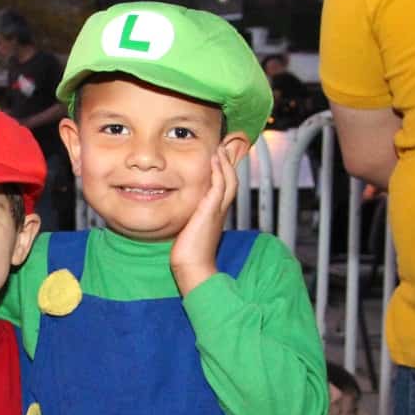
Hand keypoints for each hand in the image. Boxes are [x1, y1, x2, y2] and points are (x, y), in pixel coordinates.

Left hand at [169, 152, 237, 294]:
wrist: (192, 267)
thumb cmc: (189, 254)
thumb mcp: (189, 230)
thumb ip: (189, 219)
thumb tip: (182, 216)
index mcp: (216, 214)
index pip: (224, 188)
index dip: (224, 172)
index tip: (219, 158)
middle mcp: (220, 211)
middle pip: (232, 181)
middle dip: (229, 163)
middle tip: (224, 147)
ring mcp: (218, 211)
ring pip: (230, 181)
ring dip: (226, 163)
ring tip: (220, 148)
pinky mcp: (211, 211)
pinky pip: (220, 186)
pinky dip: (219, 171)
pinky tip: (215, 160)